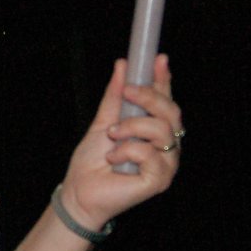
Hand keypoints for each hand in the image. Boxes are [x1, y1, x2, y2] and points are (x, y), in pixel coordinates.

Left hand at [58, 56, 181, 229]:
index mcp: (154, 130)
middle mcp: (166, 146)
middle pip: (171, 112)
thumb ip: (115, 96)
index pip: (166, 101)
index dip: (164, 79)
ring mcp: (166, 164)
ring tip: (112, 135)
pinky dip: (127, 150)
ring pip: (162, 130)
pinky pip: (150, 153)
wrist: (79, 191)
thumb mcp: (103, 121)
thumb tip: (122, 65)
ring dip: (131, 127)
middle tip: (126, 92)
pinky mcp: (160, 180)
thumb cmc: (93, 161)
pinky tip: (114, 158)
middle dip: (148, 96)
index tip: (158, 59)